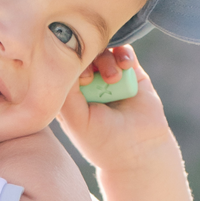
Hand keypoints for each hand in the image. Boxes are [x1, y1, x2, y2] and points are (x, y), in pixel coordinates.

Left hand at [57, 46, 175, 175]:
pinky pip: (124, 51)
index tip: (77, 79)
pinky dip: (123, 54)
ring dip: (106, 59)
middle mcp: (87, 83)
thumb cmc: (102, 140)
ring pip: (102, 49)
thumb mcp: (75, 119)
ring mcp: (108, 76)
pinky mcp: (130, 73)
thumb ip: (66, 92)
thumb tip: (64, 58)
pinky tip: (126, 66)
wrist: (140, 150)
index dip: (65, 64)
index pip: (59, 67)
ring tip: (113, 79)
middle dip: (86, 59)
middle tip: (92, 77)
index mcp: (68, 95)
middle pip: (80, 54)